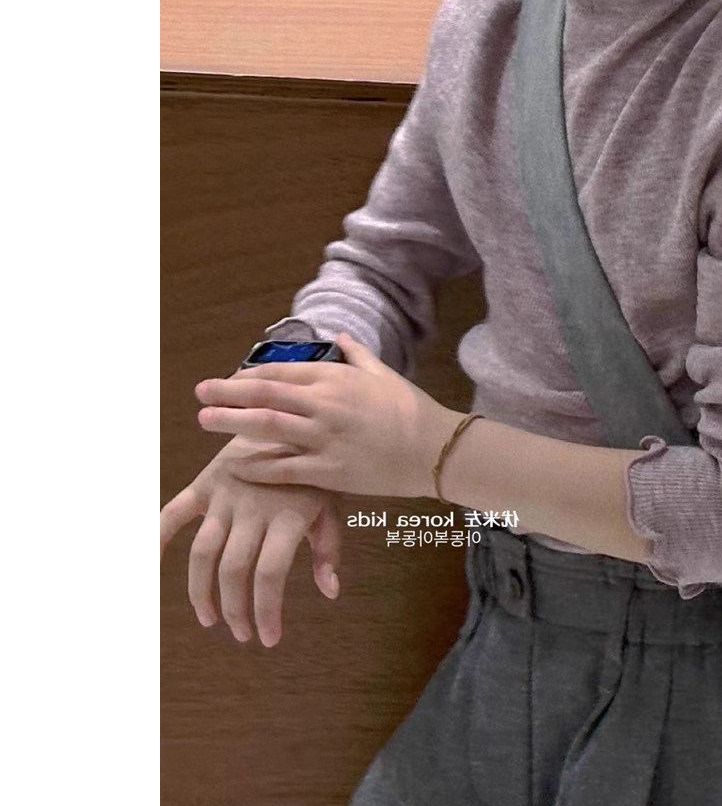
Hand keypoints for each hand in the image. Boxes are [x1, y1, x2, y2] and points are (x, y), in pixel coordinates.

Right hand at [160, 434, 342, 646]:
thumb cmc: (314, 471)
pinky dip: (158, 537)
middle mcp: (254, 508)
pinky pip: (174, 513)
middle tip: (242, 634)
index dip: (266, 611)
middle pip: (233, 570)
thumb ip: (328, 548)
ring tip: (210, 618)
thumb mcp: (331, 504)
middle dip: (234, 610)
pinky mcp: (206, 484)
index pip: (269, 574)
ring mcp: (226, 496)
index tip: (268, 638)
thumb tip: (329, 592)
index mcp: (289, 517)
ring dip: (201, 591)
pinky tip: (151, 565)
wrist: (290, 418)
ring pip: (203, 552)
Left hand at [193, 332, 459, 497]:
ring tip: (204, 421)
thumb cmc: (412, 410)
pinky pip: (283, 469)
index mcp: (335, 378)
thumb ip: (357, 354)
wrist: (436, 449)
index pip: (279, 371)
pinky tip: (234, 465)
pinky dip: (256, 466)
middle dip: (227, 392)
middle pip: (263, 394)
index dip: (248, 374)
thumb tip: (339, 334)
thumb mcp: (384, 374)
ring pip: (266, 427)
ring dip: (230, 423)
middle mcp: (324, 404)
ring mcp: (324, 438)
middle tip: (200, 392)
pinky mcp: (330, 471)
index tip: (229, 377)